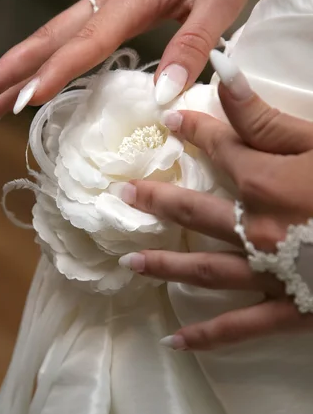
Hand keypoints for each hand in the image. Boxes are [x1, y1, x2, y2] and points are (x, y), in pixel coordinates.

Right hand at [0, 0, 255, 121]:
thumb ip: (192, 47)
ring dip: (14, 67)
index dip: (57, 73)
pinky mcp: (102, 5)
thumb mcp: (220, 2)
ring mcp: (99, 0)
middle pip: (47, 39)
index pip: (86, 43)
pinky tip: (26, 76)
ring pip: (47, 37)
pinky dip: (37, 58)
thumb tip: (163, 95)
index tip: (28, 99)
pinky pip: (62, 35)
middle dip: (8, 71)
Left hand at [117, 52, 312, 349]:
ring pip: (204, 269)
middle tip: (124, 197)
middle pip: (196, 211)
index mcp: (266, 183)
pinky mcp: (290, 310)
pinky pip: (241, 326)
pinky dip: (207, 336)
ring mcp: (269, 273)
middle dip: (157, 200)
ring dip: (164, 264)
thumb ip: (266, 116)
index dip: (195, 131)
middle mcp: (256, 230)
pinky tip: (175, 340)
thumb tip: (221, 73)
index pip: (220, 149)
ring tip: (129, 263)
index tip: (172, 122)